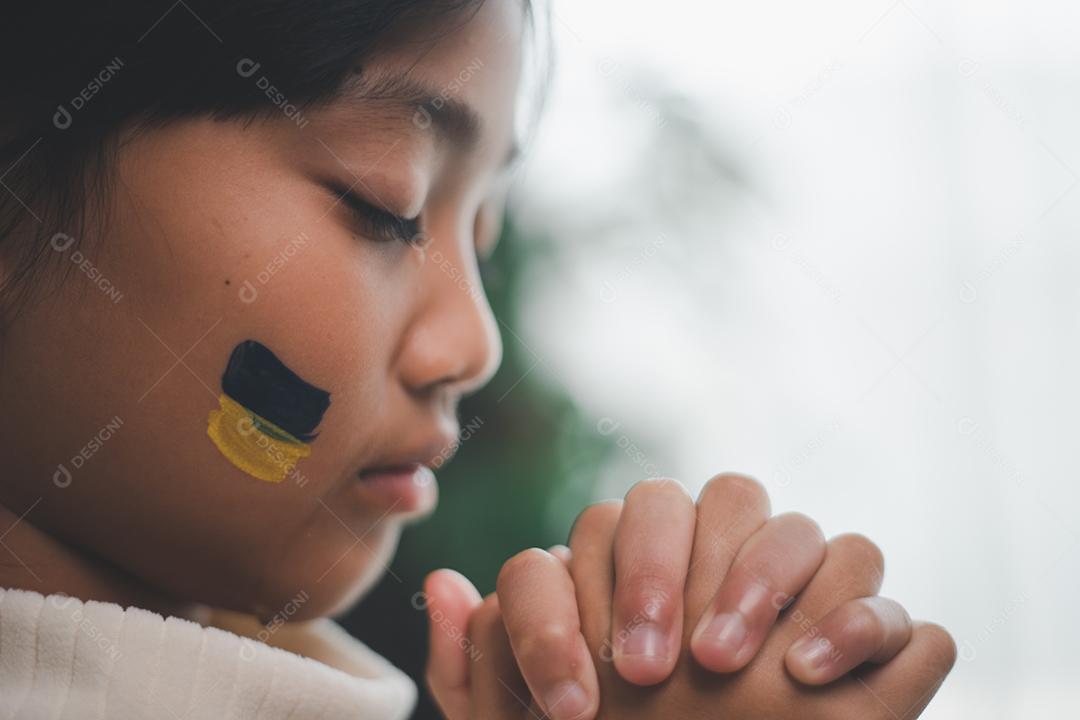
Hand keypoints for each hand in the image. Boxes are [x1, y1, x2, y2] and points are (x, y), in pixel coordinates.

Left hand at [425, 473, 955, 718]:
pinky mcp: (870, 643)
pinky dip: (852, 616)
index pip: (599, 532)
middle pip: (697, 500)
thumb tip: (444, 584)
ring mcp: (794, 600)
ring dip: (756, 577)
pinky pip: (874, 578)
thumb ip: (473, 672)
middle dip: (661, 572)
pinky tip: (804, 675)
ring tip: (722, 666)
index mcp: (630, 585)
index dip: (574, 607)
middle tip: (647, 672)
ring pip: (791, 522)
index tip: (571, 707)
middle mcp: (714, 575)